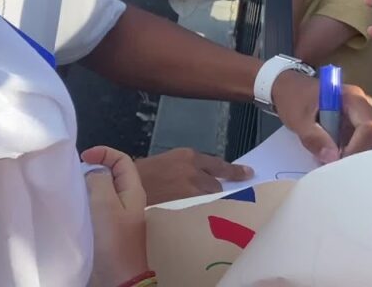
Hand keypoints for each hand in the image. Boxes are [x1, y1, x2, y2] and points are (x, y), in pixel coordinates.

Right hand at [81, 147, 149, 286]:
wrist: (117, 277)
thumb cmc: (113, 240)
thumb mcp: (106, 204)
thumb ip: (99, 180)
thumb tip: (93, 171)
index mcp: (133, 191)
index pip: (122, 159)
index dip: (104, 153)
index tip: (83, 158)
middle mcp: (127, 199)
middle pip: (111, 173)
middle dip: (93, 168)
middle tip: (74, 173)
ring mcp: (118, 214)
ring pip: (102, 190)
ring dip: (87, 185)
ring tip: (72, 188)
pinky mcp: (108, 227)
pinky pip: (96, 206)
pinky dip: (85, 201)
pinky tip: (74, 206)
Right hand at [134, 148, 252, 205]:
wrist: (124, 187)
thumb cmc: (141, 174)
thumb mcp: (165, 162)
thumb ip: (185, 167)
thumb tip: (199, 176)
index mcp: (187, 156)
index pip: (219, 165)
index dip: (234, 171)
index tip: (248, 173)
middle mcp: (193, 172)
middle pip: (215, 184)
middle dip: (212, 190)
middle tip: (206, 195)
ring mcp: (190, 190)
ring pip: (209, 199)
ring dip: (205, 202)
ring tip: (195, 205)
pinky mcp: (184, 206)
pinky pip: (199, 210)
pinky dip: (197, 212)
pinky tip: (192, 214)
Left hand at [272, 70, 371, 162]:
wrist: (288, 87)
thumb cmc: (294, 98)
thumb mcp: (298, 118)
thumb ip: (314, 137)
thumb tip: (332, 158)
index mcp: (353, 98)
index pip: (369, 128)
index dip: (358, 148)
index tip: (340, 162)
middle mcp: (363, 107)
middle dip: (355, 156)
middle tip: (334, 168)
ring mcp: (360, 118)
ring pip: (366, 144)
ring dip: (350, 157)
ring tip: (329, 163)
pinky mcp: (354, 127)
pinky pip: (357, 144)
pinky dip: (345, 154)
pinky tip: (330, 158)